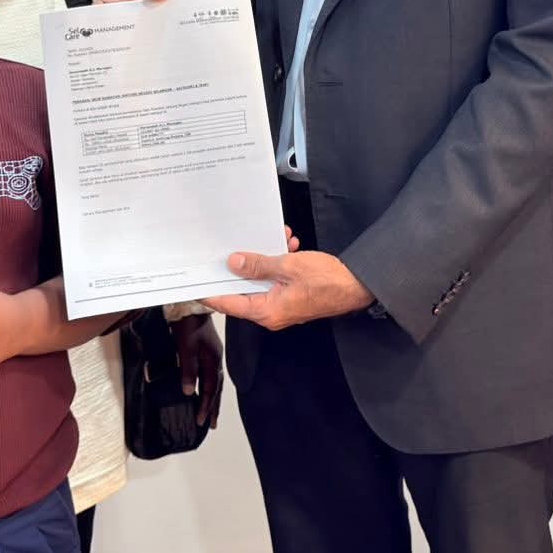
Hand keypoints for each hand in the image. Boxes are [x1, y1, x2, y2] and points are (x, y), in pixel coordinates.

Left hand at [169, 313, 224, 428]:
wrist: (191, 305)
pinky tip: (206, 386)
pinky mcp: (208, 349)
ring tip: (211, 410)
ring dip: (213, 398)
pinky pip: (211, 374)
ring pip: (215, 381)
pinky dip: (210, 385)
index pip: (210, 389)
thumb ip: (188, 370)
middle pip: (217, 389)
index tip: (201, 421)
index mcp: (212, 360)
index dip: (206, 406)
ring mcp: (213, 354)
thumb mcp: (186, 348)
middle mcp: (215, 359)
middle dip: (214, 407)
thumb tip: (189, 392)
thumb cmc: (189, 324)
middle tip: (212, 423)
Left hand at [206, 250, 372, 329]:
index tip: (195, 282)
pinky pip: (276, 280)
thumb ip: (259, 265)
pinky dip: (278, 263)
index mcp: (266, 310)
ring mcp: (282, 306)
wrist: (358, 285)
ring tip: (274, 240)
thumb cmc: (329, 281)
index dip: (210, 292)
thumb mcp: (289, 266)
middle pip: (243, 291)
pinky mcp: (292, 297)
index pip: (228, 303)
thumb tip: (234, 262)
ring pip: (261, 281)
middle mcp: (272, 313)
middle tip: (229, 249)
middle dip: (240, 267)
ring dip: (265, 259)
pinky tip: (288, 245)